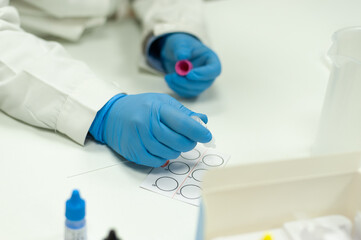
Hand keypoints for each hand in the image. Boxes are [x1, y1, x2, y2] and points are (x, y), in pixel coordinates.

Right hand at [89, 93, 211, 166]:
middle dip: (189, 143)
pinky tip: (161, 148)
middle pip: (179, 141)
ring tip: (172, 141)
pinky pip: (158, 161)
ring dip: (176, 150)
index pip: (184, 123)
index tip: (207, 135)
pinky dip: (164, 157)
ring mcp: (139, 139)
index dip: (199, 132)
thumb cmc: (141, 107)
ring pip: (170, 153)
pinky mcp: (134, 152)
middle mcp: (147, 124)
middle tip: (189, 139)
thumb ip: (183, 113)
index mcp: (157, 108)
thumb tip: (203, 121)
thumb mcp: (162, 102)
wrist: (112, 115)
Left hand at [160, 33, 221, 97]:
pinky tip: (169, 80)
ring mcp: (201, 83)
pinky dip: (176, 88)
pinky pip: (186, 93)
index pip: (214, 70)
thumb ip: (182, 48)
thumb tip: (183, 55)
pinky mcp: (192, 89)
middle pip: (204, 83)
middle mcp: (208, 74)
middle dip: (187, 82)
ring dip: (180, 85)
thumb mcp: (180, 43)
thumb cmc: (182, 47)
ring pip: (194, 90)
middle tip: (173, 76)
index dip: (203, 74)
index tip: (189, 74)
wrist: (175, 53)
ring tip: (168, 77)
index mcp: (211, 60)